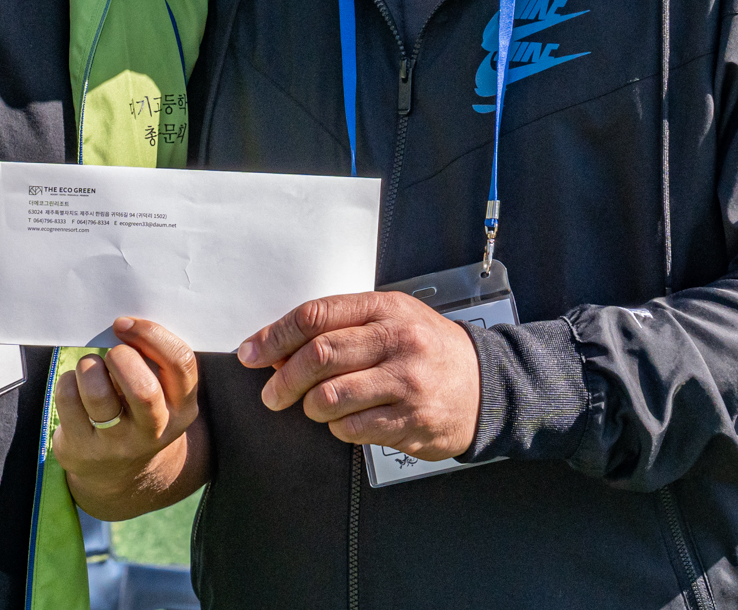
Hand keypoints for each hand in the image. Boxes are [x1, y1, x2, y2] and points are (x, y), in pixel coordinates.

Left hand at [52, 317, 200, 511]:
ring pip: (98, 393)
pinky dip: (68, 381)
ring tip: (91, 368)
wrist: (121, 476)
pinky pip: (68, 399)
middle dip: (121, 357)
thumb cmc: (140, 413)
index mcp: (181, 408)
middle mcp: (154, 431)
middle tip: (112, 353)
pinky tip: (75, 386)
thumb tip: (124, 323)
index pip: (180, 364)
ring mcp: (117, 444)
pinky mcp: (82, 449)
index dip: (151, 334)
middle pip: (142, 389)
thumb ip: (155, 361)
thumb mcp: (163, 395)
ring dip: (89, 366)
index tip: (126, 326)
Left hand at [237, 292, 481, 458]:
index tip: (251, 353)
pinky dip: (337, 429)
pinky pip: (353, 429)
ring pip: (331, 398)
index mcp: (385, 308)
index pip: (316, 316)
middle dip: (283, 379)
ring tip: (314, 408)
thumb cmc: (427, 348)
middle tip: (272, 394)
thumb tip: (277, 350)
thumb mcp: (390, 319)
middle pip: (318, 357)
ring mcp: (406, 383)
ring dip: (310, 407)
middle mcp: (397, 340)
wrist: (486, 383)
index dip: (275, 336)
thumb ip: (339, 328)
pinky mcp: (411, 421)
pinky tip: (345, 422)